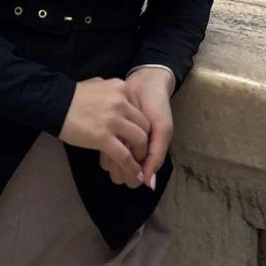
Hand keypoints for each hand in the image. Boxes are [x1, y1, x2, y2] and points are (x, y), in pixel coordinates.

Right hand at [60, 78, 150, 189]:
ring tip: (139, 164)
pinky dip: (132, 167)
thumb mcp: (99, 85)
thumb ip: (114, 93)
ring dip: (141, 155)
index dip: (142, 126)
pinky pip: (124, 155)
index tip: (139, 137)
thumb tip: (122, 102)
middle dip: (144, 141)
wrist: (55, 104)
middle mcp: (121, 101)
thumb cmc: (75, 96)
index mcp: (121, 87)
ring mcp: (113, 120)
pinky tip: (135, 175)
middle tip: (140, 153)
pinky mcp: (103, 137)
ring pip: (139, 140)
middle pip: (144, 125)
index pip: (141, 110)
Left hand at [113, 68, 173, 188]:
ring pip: (113, 159)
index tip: (127, 178)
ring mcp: (122, 138)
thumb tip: (149, 186)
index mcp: (147, 152)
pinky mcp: (112, 128)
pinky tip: (102, 149)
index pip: (135, 175)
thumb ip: (156, 156)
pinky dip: (104, 148)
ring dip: (110, 160)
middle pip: (122, 169)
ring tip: (109, 156)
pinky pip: (106, 144)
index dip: (130, 177)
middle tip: (115, 168)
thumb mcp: (162, 130)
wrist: (145, 80)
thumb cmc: (157, 105)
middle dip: (119, 170)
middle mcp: (133, 148)